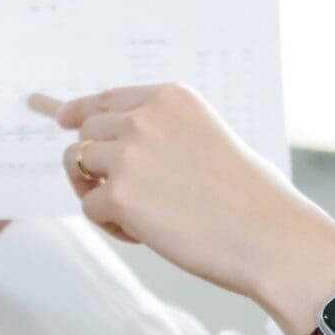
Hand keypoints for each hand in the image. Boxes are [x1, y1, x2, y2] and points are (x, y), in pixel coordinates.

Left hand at [50, 84, 334, 324]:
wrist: (270, 236)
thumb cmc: (249, 197)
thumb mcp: (206, 138)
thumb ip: (161, 133)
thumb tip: (103, 146)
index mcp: (171, 97)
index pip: (107, 98)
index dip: (81, 111)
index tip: (64, 120)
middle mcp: (146, 117)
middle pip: (86, 133)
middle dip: (92, 163)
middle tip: (119, 196)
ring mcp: (130, 153)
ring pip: (76, 164)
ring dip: (95, 191)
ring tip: (134, 216)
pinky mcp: (120, 194)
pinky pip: (90, 207)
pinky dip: (110, 225)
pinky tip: (146, 234)